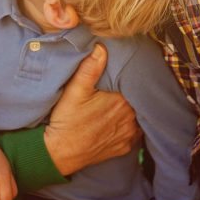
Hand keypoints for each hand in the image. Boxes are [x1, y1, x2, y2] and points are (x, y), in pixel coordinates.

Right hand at [44, 43, 140, 174]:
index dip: (131, 77)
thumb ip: (90, 68)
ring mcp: (129, 135)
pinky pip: (135, 133)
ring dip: (133, 110)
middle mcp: (130, 118)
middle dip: (132, 93)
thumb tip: (101, 48)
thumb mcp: (74, 90)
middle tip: (122, 86)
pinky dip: (130, 126)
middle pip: (138, 100)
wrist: (60, 152)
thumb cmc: (67, 120)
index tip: (125, 72)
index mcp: (121, 101)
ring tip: (121, 103)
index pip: (134, 84)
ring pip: (139, 116)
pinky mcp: (124, 147)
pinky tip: (120, 120)